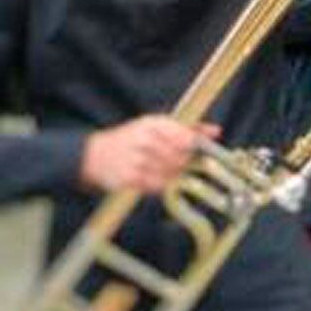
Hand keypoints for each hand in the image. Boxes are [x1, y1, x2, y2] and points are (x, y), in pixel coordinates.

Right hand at [79, 117, 219, 195]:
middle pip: (181, 157)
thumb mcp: (157, 125)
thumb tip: (216, 131)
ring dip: (175, 174)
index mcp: (152, 124)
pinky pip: (157, 186)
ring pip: (171, 173)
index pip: (186, 138)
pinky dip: (162, 184)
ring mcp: (136, 160)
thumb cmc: (132, 138)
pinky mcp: (130, 179)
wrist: (94, 155)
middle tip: (182, 163)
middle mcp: (144, 141)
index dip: (196, 147)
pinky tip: (156, 178)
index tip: (198, 151)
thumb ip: (189, 128)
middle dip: (186, 162)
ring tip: (166, 169)